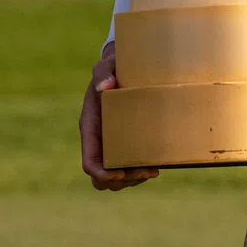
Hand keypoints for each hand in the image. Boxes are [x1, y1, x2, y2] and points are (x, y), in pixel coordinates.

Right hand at [79, 42, 159, 190]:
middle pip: (102, 177)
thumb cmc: (113, 68)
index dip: (102, 173)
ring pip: (116, 177)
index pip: (90, 162)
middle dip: (122, 180)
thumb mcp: (105, 66)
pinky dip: (140, 172)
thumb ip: (102, 73)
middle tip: (146, 171)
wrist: (123, 68)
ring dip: (133, 179)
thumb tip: (105, 86)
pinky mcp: (127, 142)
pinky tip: (157, 166)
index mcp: (90, 128)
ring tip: (153, 171)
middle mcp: (100, 141)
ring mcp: (112, 144)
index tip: (120, 173)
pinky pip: (128, 168)